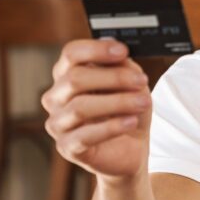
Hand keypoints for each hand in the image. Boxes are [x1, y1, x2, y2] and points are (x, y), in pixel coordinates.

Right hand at [42, 39, 151, 180]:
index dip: (96, 50)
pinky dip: (112, 127)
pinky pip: (85, 136)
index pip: (71, 54)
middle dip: (114, 78)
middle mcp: (56, 97)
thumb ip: (123, 67)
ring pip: (80, 107)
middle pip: (75, 79)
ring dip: (118, 102)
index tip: (122, 51)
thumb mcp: (132, 85)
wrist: (130, 150)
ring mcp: (58, 123)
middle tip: (141, 81)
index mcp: (67, 75)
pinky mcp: (67, 147)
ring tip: (143, 102)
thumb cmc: (126, 113)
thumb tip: (117, 50)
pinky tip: (131, 122)